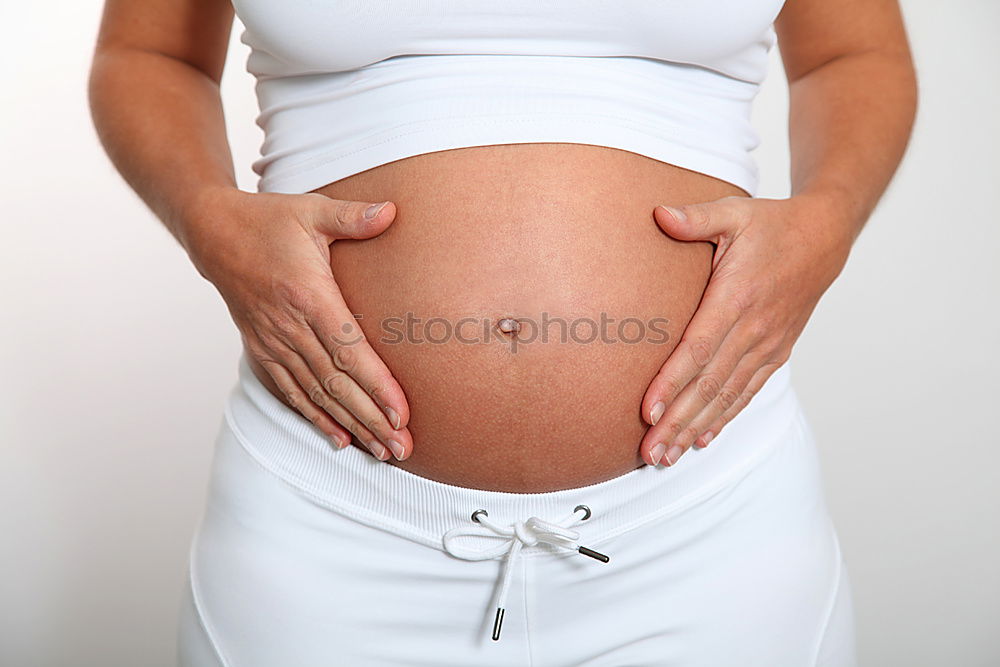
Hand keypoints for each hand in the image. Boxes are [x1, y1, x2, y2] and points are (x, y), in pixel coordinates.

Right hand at [187, 188, 411, 461]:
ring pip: (317, 395)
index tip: (402, 413)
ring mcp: (273, 343)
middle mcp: (288, 328)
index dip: (376, 385)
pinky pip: (291, 392)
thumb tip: (393, 211)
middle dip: (372, 419)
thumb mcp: (312, 210)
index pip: (348, 350)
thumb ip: (353, 216)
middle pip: (336, 384)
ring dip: (352, 425)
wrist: (213, 234)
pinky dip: (316, 418)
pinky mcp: (262, 351)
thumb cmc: (269, 220)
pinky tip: (341, 440)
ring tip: (383, 451)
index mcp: (307, 295)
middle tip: (404, 447)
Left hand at [639, 193, 852, 466]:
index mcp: (737, 297)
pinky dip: (724, 418)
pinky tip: (702, 439)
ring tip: (667, 457)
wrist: (824, 238)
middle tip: (649, 453)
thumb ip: (695, 217)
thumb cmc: (771, 225)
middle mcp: (753, 329)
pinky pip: (746, 392)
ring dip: (695, 428)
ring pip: (727, 396)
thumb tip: (659, 214)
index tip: (648, 411)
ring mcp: (767, 345)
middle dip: (677, 422)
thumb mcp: (733, 212)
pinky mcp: (775, 352)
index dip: (672, 383)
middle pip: (709, 385)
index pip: (699, 349)